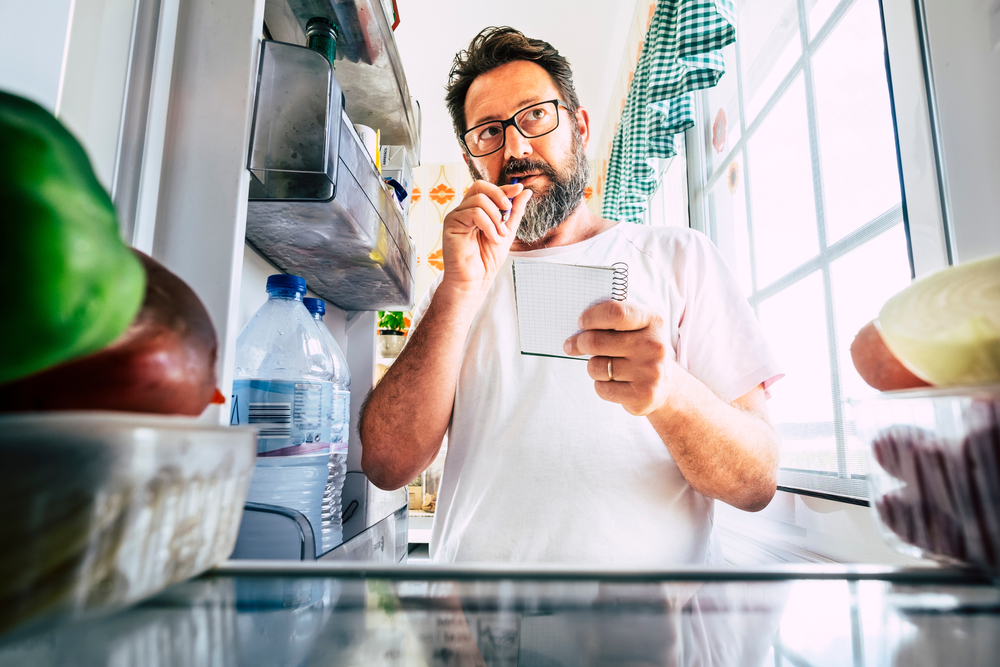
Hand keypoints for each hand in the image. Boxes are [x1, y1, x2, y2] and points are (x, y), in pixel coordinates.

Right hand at [441, 180, 531, 294]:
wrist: (475, 279)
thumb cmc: (487, 259)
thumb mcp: (507, 230)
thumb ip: (515, 211)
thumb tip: (525, 191)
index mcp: (476, 210)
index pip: (488, 190)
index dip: (504, 187)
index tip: (519, 188)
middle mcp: (464, 210)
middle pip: (480, 187)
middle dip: (499, 195)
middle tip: (508, 211)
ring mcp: (457, 215)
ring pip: (479, 200)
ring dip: (495, 217)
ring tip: (499, 235)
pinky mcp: (451, 222)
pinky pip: (474, 213)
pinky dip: (488, 225)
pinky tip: (492, 239)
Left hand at [563, 301, 676, 415]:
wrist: (666, 385)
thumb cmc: (640, 350)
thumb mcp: (636, 327)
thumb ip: (612, 321)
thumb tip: (578, 329)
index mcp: (653, 321)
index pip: (615, 313)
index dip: (591, 317)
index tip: (581, 323)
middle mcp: (654, 345)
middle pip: (596, 341)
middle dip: (579, 343)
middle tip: (572, 345)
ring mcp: (650, 371)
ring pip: (596, 366)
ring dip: (593, 366)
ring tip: (605, 366)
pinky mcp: (642, 395)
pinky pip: (602, 388)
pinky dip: (601, 385)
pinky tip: (614, 382)